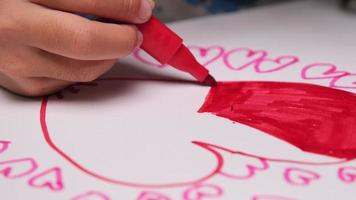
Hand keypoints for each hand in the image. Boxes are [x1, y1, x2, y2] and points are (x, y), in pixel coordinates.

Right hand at [0, 0, 153, 95]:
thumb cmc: (14, 3)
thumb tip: (130, 5)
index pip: (85, 1)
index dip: (123, 6)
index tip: (142, 9)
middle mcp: (12, 31)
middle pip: (85, 43)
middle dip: (122, 38)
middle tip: (136, 32)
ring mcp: (17, 63)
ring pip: (84, 69)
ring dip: (111, 55)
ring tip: (115, 39)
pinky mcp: (25, 85)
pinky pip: (72, 81)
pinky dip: (91, 66)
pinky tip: (89, 53)